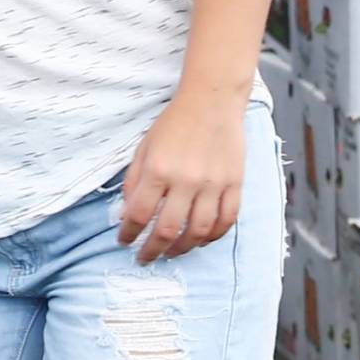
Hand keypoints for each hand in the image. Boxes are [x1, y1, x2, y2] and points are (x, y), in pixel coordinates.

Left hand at [117, 92, 246, 262]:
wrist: (211, 101)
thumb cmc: (173, 124)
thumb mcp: (143, 148)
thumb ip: (134, 180)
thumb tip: (127, 213)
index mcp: (158, 170)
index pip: (138, 214)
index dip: (128, 233)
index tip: (123, 241)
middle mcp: (186, 180)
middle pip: (168, 230)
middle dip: (152, 250)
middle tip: (144, 258)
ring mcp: (214, 184)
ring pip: (199, 231)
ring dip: (183, 248)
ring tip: (171, 253)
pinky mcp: (235, 184)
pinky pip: (227, 220)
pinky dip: (213, 236)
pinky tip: (201, 240)